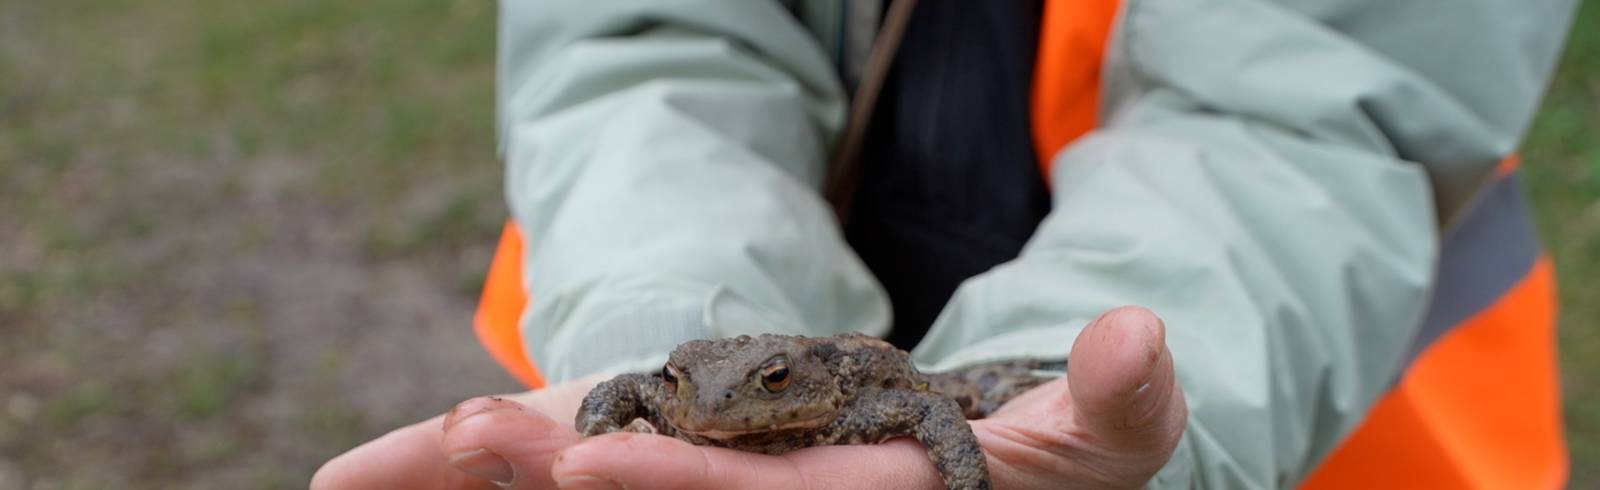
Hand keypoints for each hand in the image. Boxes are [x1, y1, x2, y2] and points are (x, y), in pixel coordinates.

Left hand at [312, 306, 1187, 488]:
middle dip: (549, 482)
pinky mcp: (690, 473)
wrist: (971, 489)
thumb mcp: (1091, 445)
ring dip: (499, 477)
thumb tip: (1139, 335)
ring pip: (604, 486)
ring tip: (404, 450)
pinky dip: (484, 468)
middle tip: (451, 447)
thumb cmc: (1035, 475)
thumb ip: (1116, 405)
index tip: (581, 465)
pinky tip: (389, 467)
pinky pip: (589, 460)